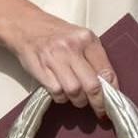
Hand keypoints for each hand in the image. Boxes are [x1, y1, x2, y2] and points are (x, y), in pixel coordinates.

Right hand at [3, 9, 117, 120]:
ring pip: (75, 91)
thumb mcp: (79, 39)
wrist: (25, 26)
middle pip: (92, 85)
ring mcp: (55, 58)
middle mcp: (72, 47)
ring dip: (78, 101)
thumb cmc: (56, 35)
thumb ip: (94, 59)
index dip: (112, 91)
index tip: (112, 102)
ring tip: (78, 98)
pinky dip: (62, 98)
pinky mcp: (41, 69)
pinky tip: (62, 92)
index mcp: (87, 39)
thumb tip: (108, 85)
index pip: (106, 71)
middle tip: (100, 110)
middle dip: (98, 103)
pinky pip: (57, 92)